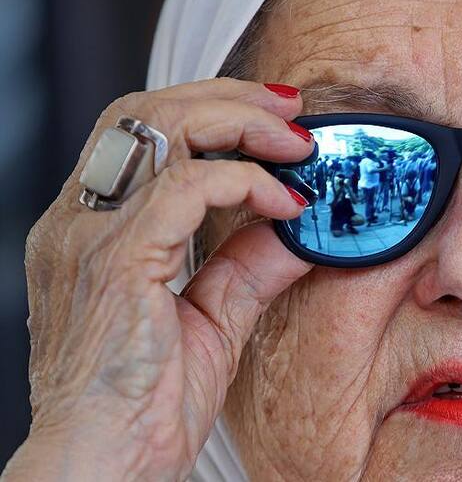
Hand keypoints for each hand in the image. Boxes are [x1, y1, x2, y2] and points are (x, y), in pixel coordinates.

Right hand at [5, 79, 313, 480]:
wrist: (107, 466)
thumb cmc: (146, 406)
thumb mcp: (212, 319)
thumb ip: (247, 266)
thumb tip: (295, 228)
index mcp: (93, 230)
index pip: (142, 133)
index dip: (212, 112)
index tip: (276, 126)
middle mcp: (80, 221)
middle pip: (147, 110)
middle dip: (230, 99)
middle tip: (293, 114)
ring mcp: (89, 236)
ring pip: (161, 127)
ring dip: (241, 124)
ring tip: (297, 146)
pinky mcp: (115, 260)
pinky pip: (185, 186)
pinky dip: (245, 182)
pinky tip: (285, 204)